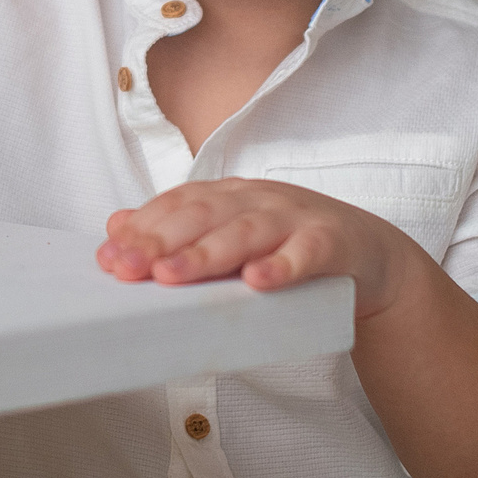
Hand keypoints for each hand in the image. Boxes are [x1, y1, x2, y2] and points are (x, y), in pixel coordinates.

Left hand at [97, 177, 425, 312]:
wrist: (368, 256)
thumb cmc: (288, 247)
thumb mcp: (230, 237)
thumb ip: (177, 232)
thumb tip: (115, 225)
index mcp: (229, 195)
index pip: (177, 204)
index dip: (142, 229)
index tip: (109, 256)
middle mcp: (258, 199)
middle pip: (204, 215)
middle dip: (161, 241)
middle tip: (127, 268)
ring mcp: (296, 217)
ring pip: (247, 232)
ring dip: (207, 253)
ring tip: (172, 276)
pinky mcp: (333, 243)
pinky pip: (306, 253)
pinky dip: (282, 266)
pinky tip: (258, 282)